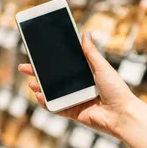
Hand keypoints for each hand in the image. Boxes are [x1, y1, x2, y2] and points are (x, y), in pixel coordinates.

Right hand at [18, 31, 136, 138]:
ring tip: (31, 82)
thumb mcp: (102, 67)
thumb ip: (90, 52)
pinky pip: (55, 108)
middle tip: (24, 66)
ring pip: (51, 93)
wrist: (122, 114)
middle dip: (37, 72)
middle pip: (53, 78)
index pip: (64, 64)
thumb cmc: (116, 89)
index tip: (37, 52)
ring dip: (39, 87)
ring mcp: (74, 100)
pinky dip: (45, 103)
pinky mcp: (73, 113)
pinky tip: (39, 96)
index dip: (50, 59)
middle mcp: (78, 87)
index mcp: (85, 74)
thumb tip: (85, 32)